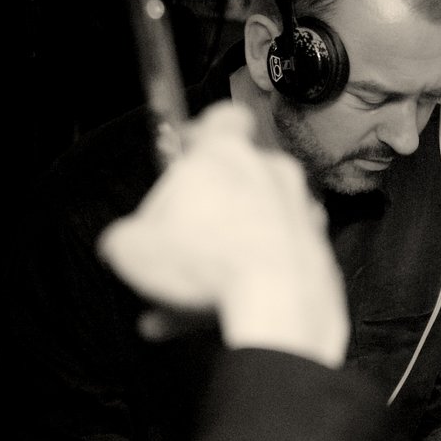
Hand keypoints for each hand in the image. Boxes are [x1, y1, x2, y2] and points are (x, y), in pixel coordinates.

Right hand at [98, 103, 347, 366]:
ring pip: (246, 233)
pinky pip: (269, 265)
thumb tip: (122, 244)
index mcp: (226, 153)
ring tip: (174, 307)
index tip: (187, 153)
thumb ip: (125, 238)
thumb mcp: (134, 248)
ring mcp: (300, 211)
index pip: (223, 118)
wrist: (281, 301)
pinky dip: (241, 288)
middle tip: (172, 250)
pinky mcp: (317, 249)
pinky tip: (203, 322)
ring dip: (213, 265)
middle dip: (200, 219)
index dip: (204, 132)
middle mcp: (271, 172)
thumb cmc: (203, 258)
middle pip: (231, 184)